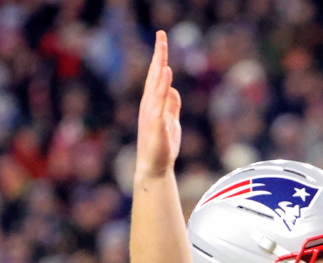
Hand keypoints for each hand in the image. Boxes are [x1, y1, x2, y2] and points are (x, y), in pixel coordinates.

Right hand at [136, 31, 181, 180]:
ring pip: (156, 85)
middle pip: (154, 75)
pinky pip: (159, 101)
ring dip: (159, 67)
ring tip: (164, 50)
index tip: (163, 39)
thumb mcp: (171, 121)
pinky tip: (167, 76)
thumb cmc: (162, 146)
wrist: (155, 167)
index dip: (160, 57)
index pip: (157, 75)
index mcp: (153, 103)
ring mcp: (151, 113)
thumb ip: (171, 105)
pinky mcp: (155, 123)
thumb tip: (173, 89)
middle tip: (161, 35)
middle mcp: (149, 104)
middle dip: (159, 55)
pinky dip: (162, 87)